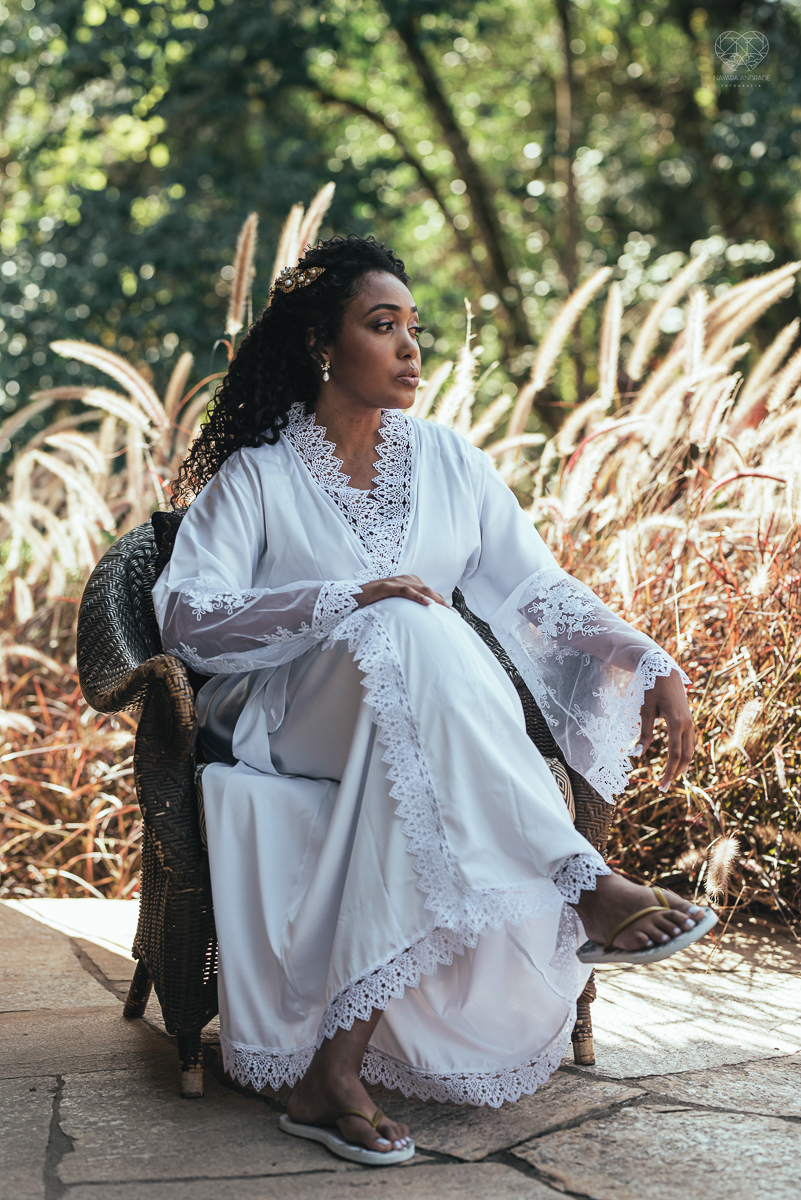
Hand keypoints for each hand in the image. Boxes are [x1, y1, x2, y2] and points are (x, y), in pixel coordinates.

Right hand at [356, 574, 449, 608]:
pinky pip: (405, 590)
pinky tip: (427, 603)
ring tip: (446, 610)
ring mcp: (396, 582)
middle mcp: (405, 579)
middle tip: (455, 616)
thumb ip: (407, 609)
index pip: (430, 593)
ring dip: (435, 599)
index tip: (454, 616)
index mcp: (409, 583)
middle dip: (443, 603)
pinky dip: (418, 596)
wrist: (351, 598)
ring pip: (421, 588)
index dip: (442, 603)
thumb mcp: (394, 607)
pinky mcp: (386, 587)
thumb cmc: (373, 603)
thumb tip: (421, 623)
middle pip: (430, 590)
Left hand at [639, 670, 694, 790]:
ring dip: (682, 765)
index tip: (662, 786)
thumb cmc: (652, 689)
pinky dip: (685, 754)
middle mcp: (688, 724)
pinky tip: (677, 761)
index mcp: (677, 723)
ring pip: (691, 750)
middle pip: (686, 756)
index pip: (675, 754)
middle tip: (664, 787)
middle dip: (676, 773)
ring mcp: (691, 722)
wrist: (665, 671)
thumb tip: (637, 753)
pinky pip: (690, 742)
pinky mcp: (689, 720)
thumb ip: (645, 733)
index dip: (669, 772)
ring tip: (671, 777)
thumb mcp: (645, 711)